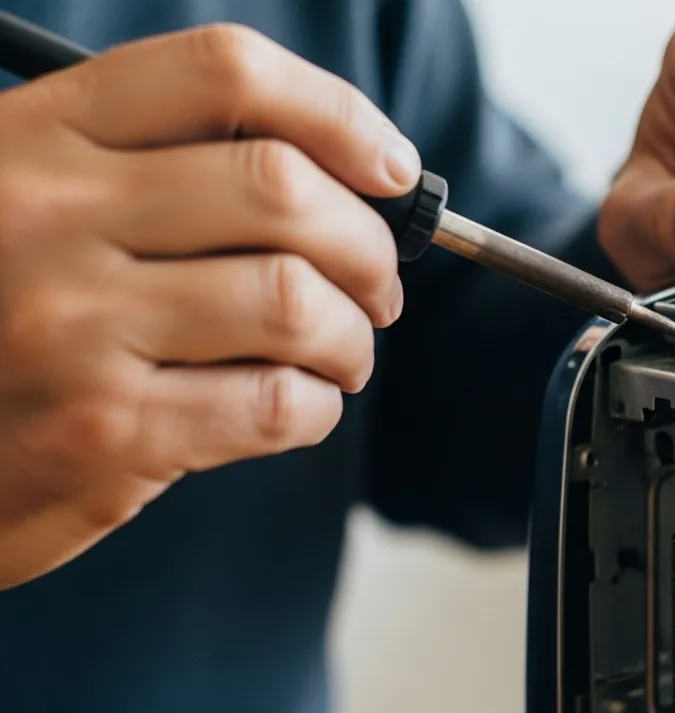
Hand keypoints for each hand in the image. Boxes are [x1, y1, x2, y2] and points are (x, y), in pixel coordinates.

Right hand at [0, 24, 415, 587]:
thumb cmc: (2, 315)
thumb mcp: (38, 202)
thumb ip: (158, 169)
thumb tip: (350, 176)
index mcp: (38, 134)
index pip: (224, 73)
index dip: (339, 114)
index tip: (391, 167)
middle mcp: (47, 214)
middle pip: (282, 188)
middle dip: (367, 245)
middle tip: (378, 287)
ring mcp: (71, 326)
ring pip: (295, 301)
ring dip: (352, 336)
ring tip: (342, 352)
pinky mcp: (102, 433)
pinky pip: (277, 403)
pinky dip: (319, 406)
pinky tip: (301, 406)